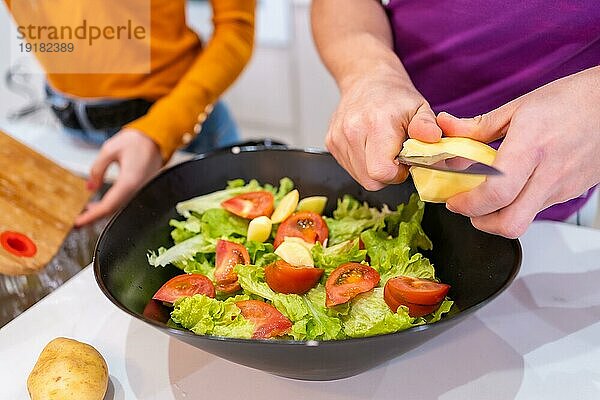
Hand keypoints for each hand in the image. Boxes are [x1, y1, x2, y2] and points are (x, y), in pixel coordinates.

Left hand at [75, 128, 162, 225]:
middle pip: (114, 210)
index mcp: (130, 181)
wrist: (155, 139)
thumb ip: (97, 169)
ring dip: (103, 210)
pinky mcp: (141, 188)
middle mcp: (137, 189)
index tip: (78, 222)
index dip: (92, 216)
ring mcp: (141, 190)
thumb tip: (90, 187)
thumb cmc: (137, 141)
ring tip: (87, 211)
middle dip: (95, 216)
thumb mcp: (109, 150)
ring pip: (119, 207)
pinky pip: (125, 201)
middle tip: (78, 220)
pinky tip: (101, 203)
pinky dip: (112, 204)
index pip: (108, 205)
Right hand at [325, 69, 441, 190]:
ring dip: (373, 169)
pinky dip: (362, 163)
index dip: (396, 174)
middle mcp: (352, 131)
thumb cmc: (394, 97)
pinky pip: (350, 168)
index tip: (404, 162)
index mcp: (377, 124)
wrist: (366, 79)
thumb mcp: (420, 108)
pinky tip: (369, 146)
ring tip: (382, 148)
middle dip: (386, 175)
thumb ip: (427, 126)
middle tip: (395, 156)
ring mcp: (338, 138)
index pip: (381, 172)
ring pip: (359, 176)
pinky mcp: (331, 142)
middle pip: (370, 180)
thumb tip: (433, 137)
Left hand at [437, 66, 599, 237]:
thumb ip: (477, 126)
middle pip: (510, 223)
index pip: (496, 193)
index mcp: (530, 148)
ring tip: (486, 197)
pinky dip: (517, 205)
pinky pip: (537, 209)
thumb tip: (445, 127)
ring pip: (523, 221)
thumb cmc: (570, 100)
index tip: (454, 200)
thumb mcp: (518, 108)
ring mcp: (562, 187)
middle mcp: (548, 173)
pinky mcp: (570, 193)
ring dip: (498, 216)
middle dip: (480, 222)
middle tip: (467, 206)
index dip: (468, 204)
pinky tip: (512, 187)